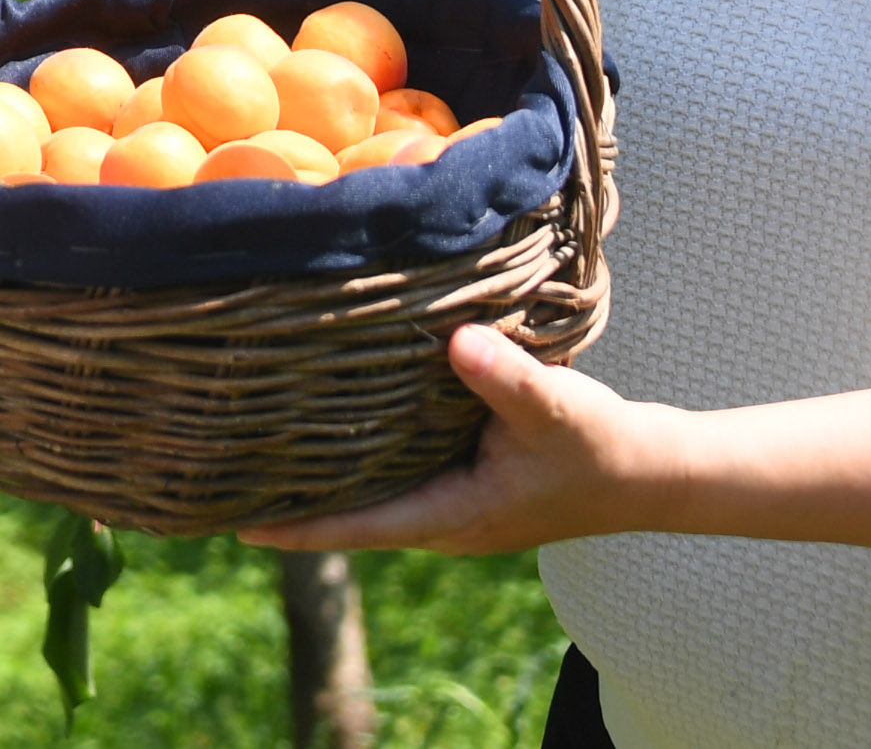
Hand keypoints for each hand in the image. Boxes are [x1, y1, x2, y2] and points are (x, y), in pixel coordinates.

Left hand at [243, 322, 687, 555]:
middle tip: (222, 473)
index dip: (299, 527)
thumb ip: (509, 379)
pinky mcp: (461, 476)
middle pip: (351, 514)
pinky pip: (395, 469)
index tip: (238, 524)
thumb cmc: (599, 445)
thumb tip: (458, 344)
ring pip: (371, 490)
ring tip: (256, 446)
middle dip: (293, 498)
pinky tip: (333, 420)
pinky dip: (361, 451)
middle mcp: (441, 516)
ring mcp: (450, 500)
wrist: (647, 468)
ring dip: (323, 474)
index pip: (359, 527)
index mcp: (452, 515)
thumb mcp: (557, 409)